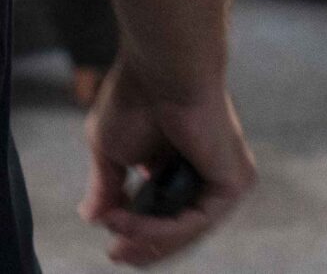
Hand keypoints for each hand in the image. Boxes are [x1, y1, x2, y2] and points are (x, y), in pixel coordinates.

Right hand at [81, 65, 254, 266]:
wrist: (161, 70)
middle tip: (114, 255)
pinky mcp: (234, 184)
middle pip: (178, 227)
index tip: (109, 245)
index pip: (164, 212)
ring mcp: (224, 181)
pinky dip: (162, 227)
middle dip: (144, 245)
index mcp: (178, 164)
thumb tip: (92, 219)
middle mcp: (206, 174)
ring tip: (116, 239)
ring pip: (187, 229)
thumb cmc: (134, 98)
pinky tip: (130, 222)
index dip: (136, 232)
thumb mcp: (111, 151)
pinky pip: (198, 220)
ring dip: (148, 238)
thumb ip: (108, 188)